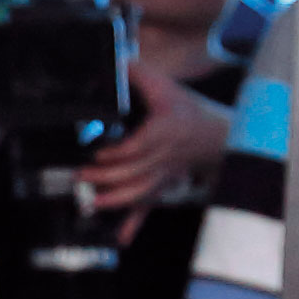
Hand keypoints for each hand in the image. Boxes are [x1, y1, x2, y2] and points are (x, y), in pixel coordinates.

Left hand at [79, 85, 234, 225]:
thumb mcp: (165, 86)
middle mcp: (164, 157)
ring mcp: (164, 175)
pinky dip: (134, 224)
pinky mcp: (162, 186)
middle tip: (79, 178)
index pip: (138, 147)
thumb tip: (114, 58)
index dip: (117, 155)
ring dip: (114, 201)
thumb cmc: (189, 109)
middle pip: (133, 173)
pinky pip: (148, 206)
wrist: (219, 135)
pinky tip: (120, 240)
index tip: (97, 155)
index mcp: (164, 131)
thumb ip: (137, 72)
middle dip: (104, 179)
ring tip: (90, 204)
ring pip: (140, 193)